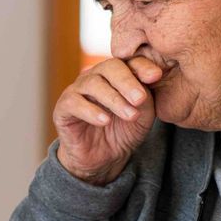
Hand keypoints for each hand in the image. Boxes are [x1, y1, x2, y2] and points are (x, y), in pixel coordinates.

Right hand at [52, 55, 163, 185]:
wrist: (103, 158)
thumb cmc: (123, 131)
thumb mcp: (143, 114)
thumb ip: (146, 97)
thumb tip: (149, 81)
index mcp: (118, 74)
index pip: (130, 61)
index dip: (143, 67)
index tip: (157, 76)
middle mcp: (96, 77)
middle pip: (110, 67)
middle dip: (127, 82)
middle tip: (140, 98)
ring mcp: (78, 90)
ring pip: (92, 83)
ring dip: (113, 99)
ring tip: (130, 115)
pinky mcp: (63, 107)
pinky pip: (74, 102)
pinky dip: (91, 111)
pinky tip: (105, 121)